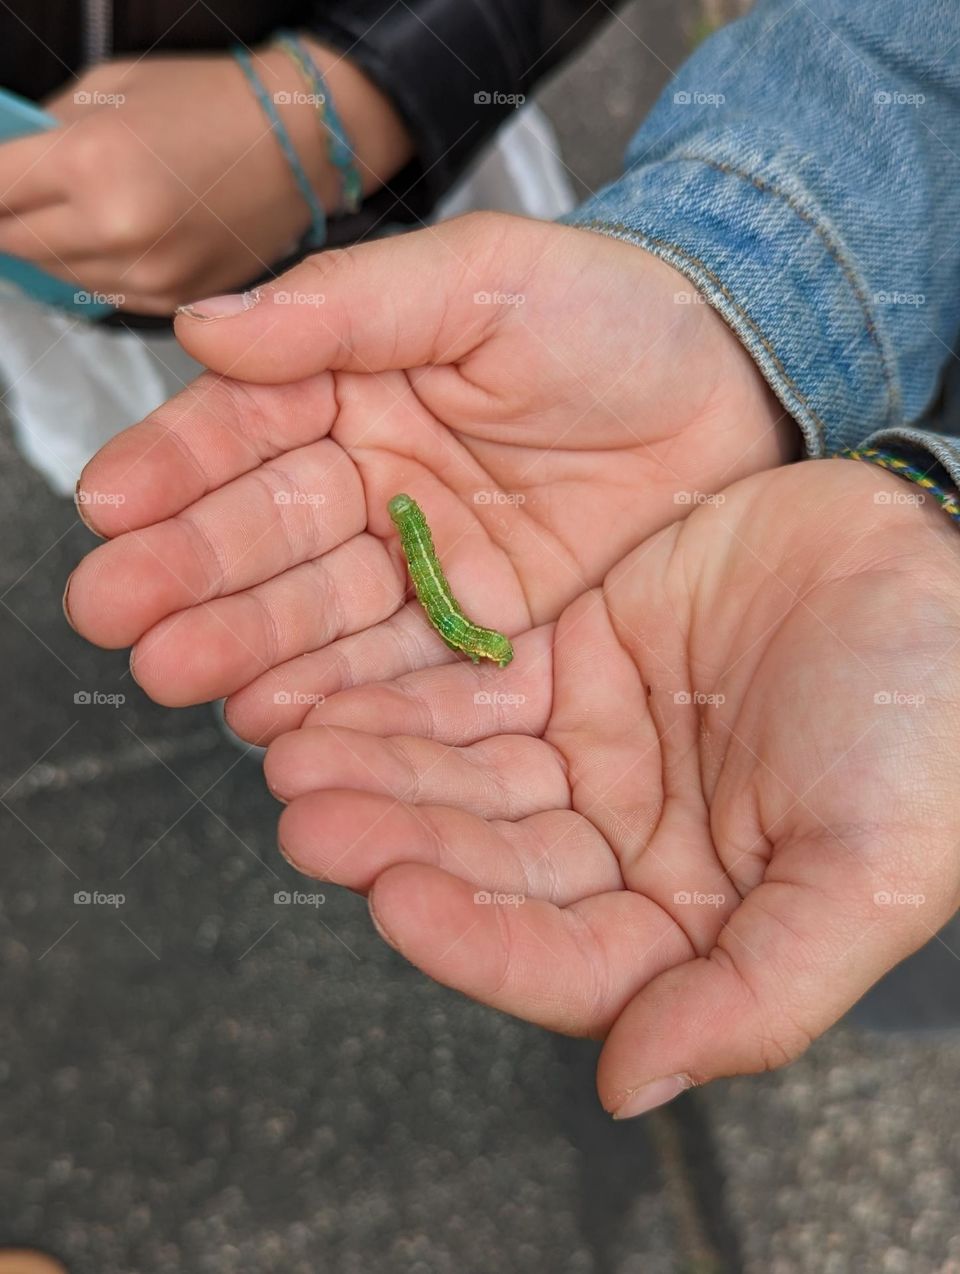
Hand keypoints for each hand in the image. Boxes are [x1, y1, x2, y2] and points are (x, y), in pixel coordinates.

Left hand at [0, 45, 410, 312]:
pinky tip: (116, 236)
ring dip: (52, 247)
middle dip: (9, 218)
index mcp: (92, 163)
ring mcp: (150, 275)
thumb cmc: (215, 105)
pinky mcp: (175, 302)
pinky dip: (97, 269)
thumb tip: (5, 165)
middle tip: (25, 197)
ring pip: (57, 277)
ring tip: (79, 211)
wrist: (299, 145)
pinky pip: (106, 295)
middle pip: (15, 244)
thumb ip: (44, 131)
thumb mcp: (108, 90)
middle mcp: (119, 231)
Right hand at [65, 213, 796, 735]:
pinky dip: (340, 693)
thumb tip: (205, 324)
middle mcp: (369, 484)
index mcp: (349, 387)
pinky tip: (278, 713)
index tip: (108, 508)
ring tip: (182, 674)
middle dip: (189, 574)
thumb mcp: (480, 280)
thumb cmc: (609, 311)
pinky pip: (401, 667)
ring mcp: (419, 564)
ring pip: (317, 612)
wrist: (732, 385)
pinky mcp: (480, 629)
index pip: (243, 430)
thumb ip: (345, 307)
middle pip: (265, 535)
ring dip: (246, 646)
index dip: (174, 468)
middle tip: (118, 615)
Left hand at [262, 459, 959, 1112]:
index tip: (396, 900)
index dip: (477, 938)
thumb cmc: (932, 721)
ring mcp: (594, 756)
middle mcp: (630, 848)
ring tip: (295, 753)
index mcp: (697, 923)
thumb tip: (630, 1086)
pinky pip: (473, 686)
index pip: (563, 958)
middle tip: (310, 816)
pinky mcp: (572, 666)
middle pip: (491, 863)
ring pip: (466, 778)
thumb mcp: (871, 872)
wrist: (937, 562)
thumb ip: (760, 994)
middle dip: (398, 841)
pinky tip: (335, 695)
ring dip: (381, 769)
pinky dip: (405, 693)